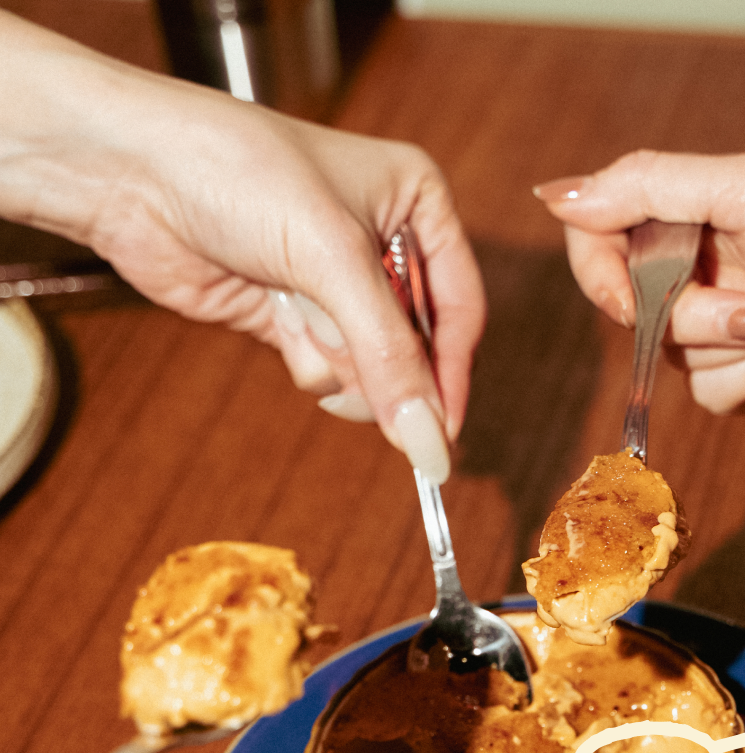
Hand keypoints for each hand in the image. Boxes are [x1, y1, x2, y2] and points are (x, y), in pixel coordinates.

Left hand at [0, 13, 485, 480]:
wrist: (133, 174)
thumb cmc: (235, 171)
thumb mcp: (333, 259)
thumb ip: (387, 353)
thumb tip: (428, 436)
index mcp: (416, 203)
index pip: (459, 308)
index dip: (451, 373)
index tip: (442, 432)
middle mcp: (384, 244)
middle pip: (417, 347)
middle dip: (385, 367)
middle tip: (372, 393)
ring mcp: (335, 285)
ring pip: (369, 367)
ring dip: (337, 359)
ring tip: (301, 320)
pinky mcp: (293, 317)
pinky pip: (325, 370)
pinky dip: (304, 359)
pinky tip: (276, 320)